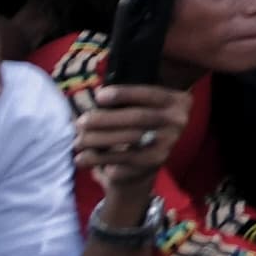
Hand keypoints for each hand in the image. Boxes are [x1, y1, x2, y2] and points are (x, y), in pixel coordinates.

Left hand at [69, 83, 189, 202]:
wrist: (145, 162)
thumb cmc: (135, 125)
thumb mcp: (137, 106)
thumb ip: (125, 100)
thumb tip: (98, 95)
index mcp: (177, 101)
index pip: (151, 94)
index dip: (124, 94)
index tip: (98, 95)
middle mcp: (178, 121)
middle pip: (139, 117)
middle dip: (105, 119)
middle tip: (80, 123)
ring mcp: (168, 143)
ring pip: (129, 139)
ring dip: (98, 140)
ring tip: (77, 142)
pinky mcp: (154, 162)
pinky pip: (124, 159)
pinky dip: (100, 159)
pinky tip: (82, 158)